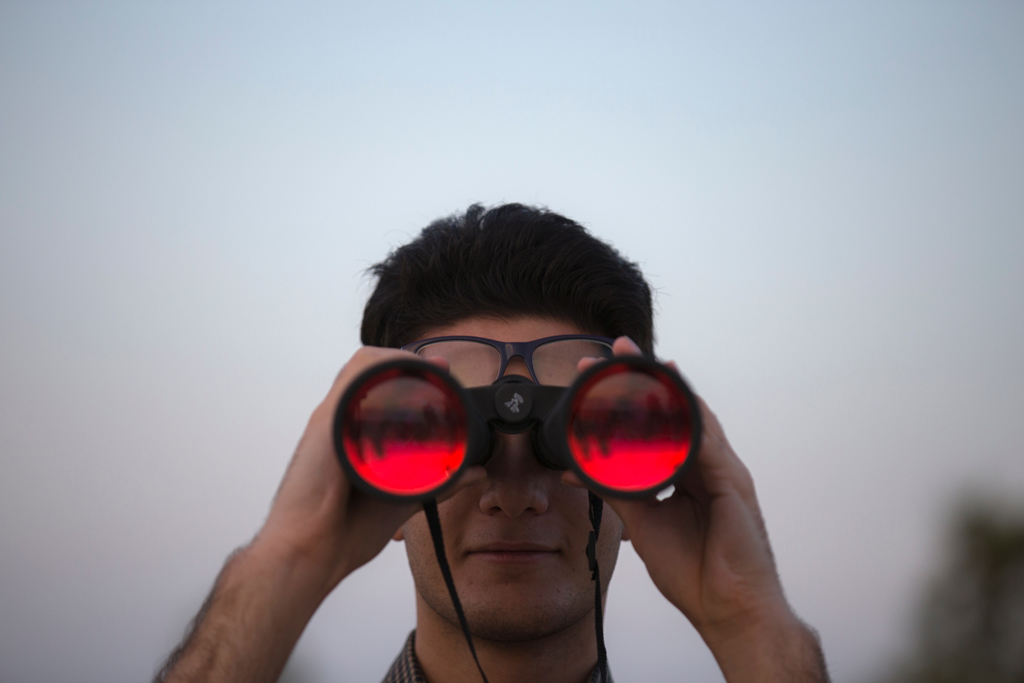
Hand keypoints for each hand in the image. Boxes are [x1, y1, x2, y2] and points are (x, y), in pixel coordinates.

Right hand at [157, 347, 484, 682]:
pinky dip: (379, 368)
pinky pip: (351, 379)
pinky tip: (403, 372)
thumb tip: (476, 474)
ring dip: (396, 360)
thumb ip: (439, 483)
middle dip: (406, 362)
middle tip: (441, 370)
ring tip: (428, 368)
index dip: (409, 376)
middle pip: (369, 371)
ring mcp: (330, 421)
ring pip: (361, 367)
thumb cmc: (342, 533)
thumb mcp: (403, 500)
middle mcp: (338, 423)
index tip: (443, 377)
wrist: (308, 554)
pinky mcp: (325, 423)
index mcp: (350, 438)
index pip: (378, 389)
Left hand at [567, 337, 827, 681]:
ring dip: (668, 387)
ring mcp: (724, 470)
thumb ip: (617, 490)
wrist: (729, 611)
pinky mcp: (734, 484)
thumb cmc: (695, 572)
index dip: (632, 395)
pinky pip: (708, 445)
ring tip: (643, 361)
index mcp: (687, 472)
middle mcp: (707, 464)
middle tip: (618, 348)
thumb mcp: (643, 523)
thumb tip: (578, 471)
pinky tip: (670, 402)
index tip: (600, 373)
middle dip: (648, 377)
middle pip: (676, 409)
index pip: (658, 423)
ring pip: (694, 417)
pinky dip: (688, 423)